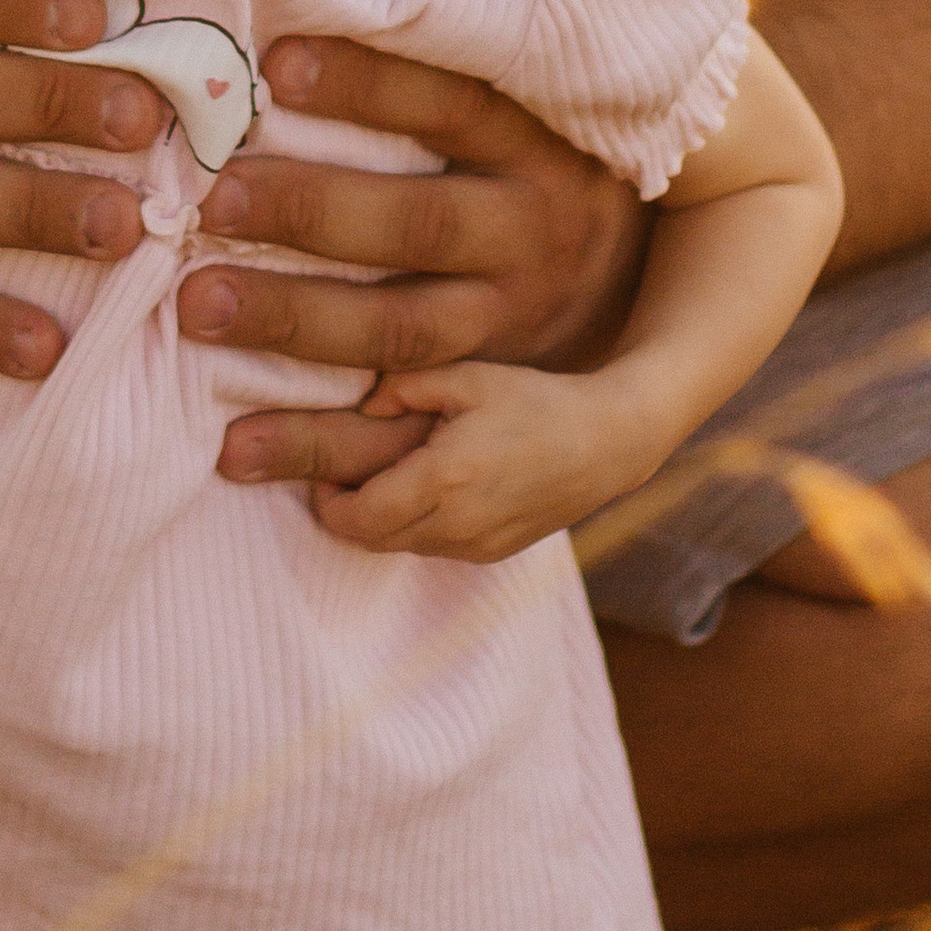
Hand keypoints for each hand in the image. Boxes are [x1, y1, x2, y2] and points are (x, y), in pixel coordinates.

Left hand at [178, 34, 650, 495]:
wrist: (651, 276)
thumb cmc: (536, 155)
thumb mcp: (530, 100)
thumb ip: (454, 57)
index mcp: (540, 145)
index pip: (453, 103)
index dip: (367, 82)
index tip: (275, 59)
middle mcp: (533, 232)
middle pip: (419, 221)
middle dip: (311, 208)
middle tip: (211, 198)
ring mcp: (513, 318)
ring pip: (404, 329)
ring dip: (297, 320)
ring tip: (198, 306)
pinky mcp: (486, 386)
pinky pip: (401, 423)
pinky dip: (316, 440)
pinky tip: (235, 445)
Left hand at [274, 356, 652, 563]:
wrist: (606, 444)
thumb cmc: (535, 401)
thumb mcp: (467, 377)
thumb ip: (404, 386)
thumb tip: (365, 407)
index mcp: (444, 480)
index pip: (358, 518)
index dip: (329, 503)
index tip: (324, 477)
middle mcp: (458, 524)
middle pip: (372, 540)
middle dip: (349, 514)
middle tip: (344, 477)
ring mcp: (478, 546)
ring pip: (402, 548)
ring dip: (383, 522)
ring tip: (390, 476)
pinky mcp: (493, 554)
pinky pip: (434, 549)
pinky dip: (416, 527)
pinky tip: (428, 489)